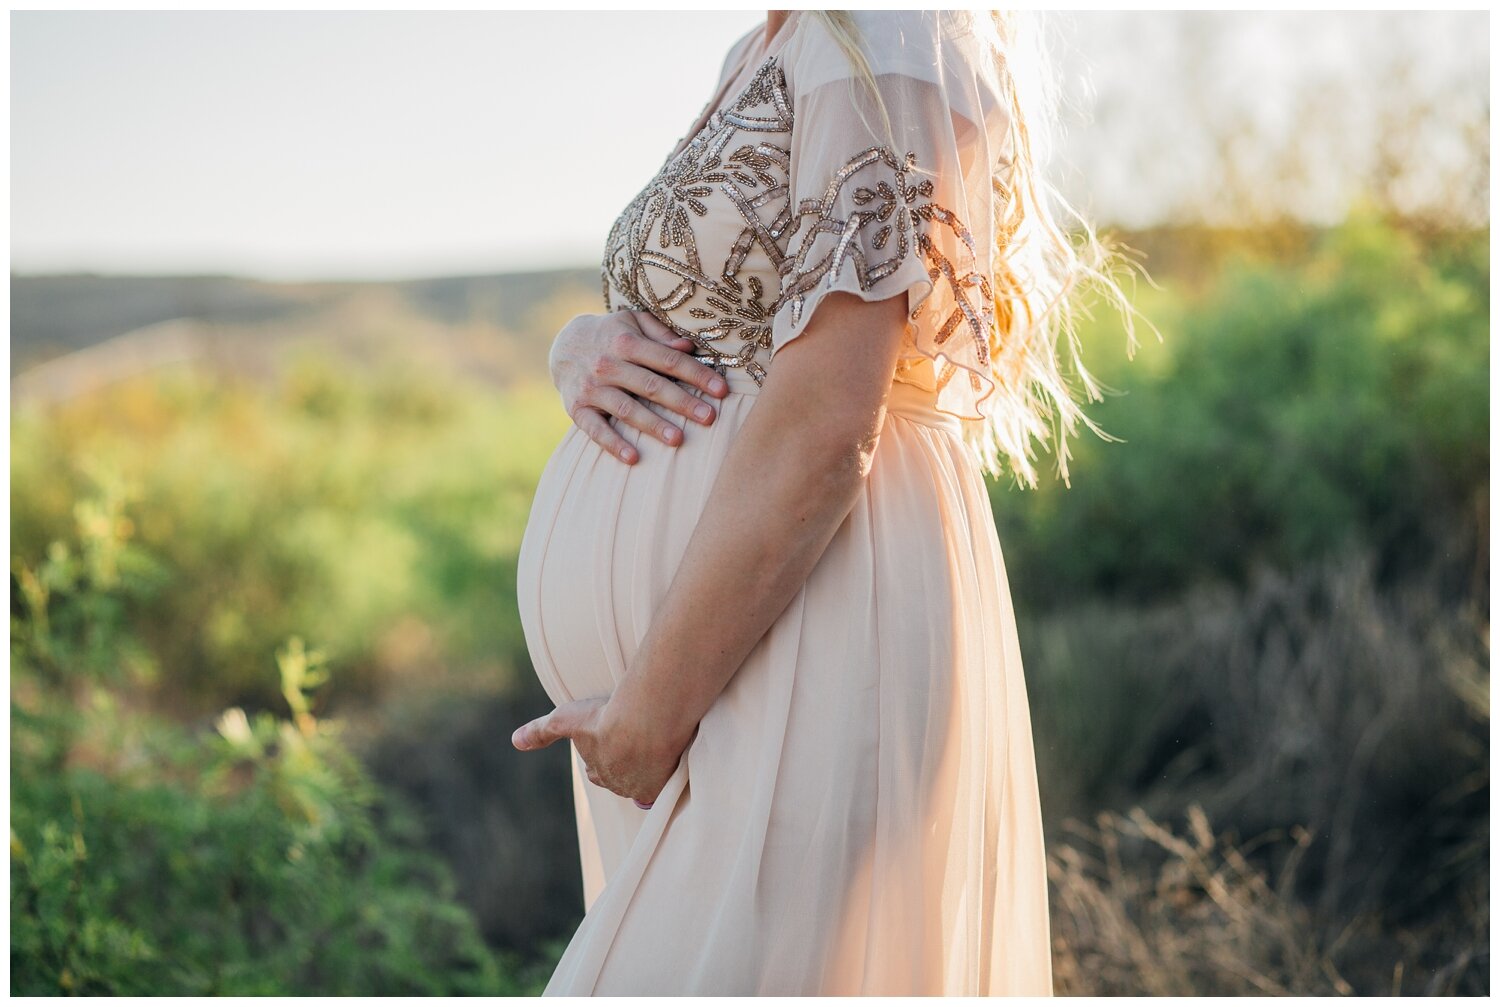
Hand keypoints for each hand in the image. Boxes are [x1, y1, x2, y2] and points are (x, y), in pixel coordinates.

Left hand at [511, 695, 694, 807]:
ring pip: (647, 778)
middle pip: (624, 776)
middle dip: (627, 763)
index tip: (609, 743)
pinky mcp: (671, 782)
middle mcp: (622, 785)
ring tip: (658, 744)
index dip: (602, 756)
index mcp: (599, 772)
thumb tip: (514, 741)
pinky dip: (672, 767)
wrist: (646, 719)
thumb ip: (541, 731)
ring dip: (651, 764)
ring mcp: (648, 785)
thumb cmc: (605, 718)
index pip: (598, 771)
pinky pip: (672, 779)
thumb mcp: (566, 719)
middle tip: (636, 742)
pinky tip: (677, 753)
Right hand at [549, 311, 730, 464]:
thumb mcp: (633, 323)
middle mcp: (607, 364)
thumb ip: (661, 334)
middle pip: (651, 386)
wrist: (563, 345)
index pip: (668, 360)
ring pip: (626, 409)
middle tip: (709, 418)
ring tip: (678, 439)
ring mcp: (591, 388)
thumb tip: (689, 347)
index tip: (722, 390)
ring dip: (652, 425)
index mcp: (626, 342)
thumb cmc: (611, 335)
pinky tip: (633, 458)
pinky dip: (613, 444)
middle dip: (682, 402)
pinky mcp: (577, 409)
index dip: (697, 375)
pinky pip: (595, 429)